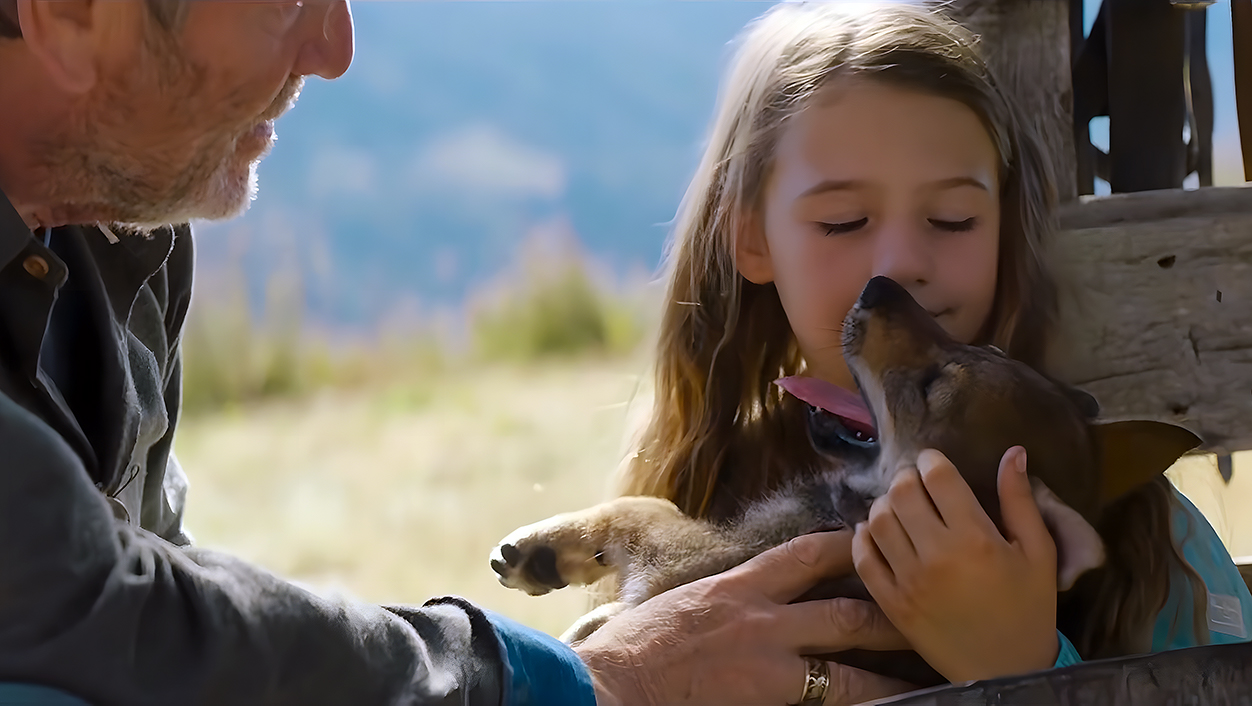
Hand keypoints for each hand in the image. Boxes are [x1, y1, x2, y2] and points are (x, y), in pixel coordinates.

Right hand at [574, 530, 917, 705]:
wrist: (615, 679)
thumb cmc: (636, 646)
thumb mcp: (683, 605)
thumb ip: (722, 600)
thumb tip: (736, 601)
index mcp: (738, 586)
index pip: (803, 554)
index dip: (844, 545)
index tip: (870, 538)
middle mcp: (762, 616)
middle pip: (841, 603)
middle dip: (884, 604)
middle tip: (921, 603)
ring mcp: (769, 659)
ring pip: (848, 658)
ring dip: (889, 664)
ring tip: (924, 667)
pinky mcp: (769, 694)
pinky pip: (829, 698)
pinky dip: (860, 700)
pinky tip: (887, 704)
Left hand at [851, 447, 1059, 682]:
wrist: (1007, 671)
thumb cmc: (1029, 608)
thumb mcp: (1039, 552)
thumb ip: (1020, 500)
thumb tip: (1012, 452)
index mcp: (976, 538)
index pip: (938, 477)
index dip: (931, 460)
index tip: (934, 462)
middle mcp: (936, 555)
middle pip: (902, 492)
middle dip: (907, 478)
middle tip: (917, 483)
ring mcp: (908, 580)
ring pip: (878, 520)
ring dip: (885, 504)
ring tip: (900, 507)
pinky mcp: (891, 603)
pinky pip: (863, 558)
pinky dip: (863, 537)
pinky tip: (877, 533)